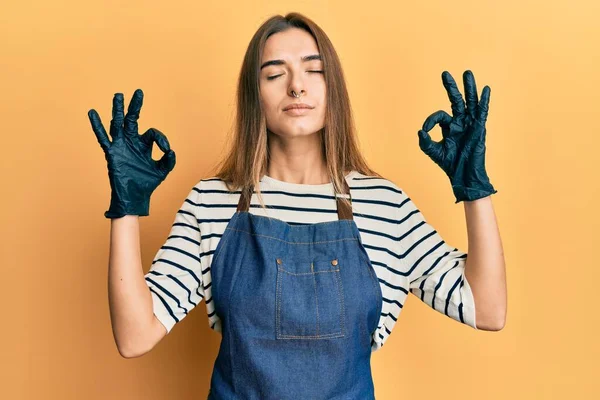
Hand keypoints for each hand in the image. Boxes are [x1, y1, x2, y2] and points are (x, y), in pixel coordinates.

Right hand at [88, 89, 175, 217]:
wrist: (134, 197)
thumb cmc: (147, 184)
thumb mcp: (162, 171)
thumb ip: (168, 161)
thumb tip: (171, 151)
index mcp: (144, 145)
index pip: (152, 133)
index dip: (160, 139)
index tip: (166, 149)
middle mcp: (131, 142)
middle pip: (132, 120)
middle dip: (136, 106)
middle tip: (139, 92)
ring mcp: (121, 146)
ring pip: (117, 124)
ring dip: (118, 110)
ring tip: (118, 95)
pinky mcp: (112, 153)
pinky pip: (103, 138)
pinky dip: (97, 125)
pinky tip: (92, 113)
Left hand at [417, 70, 497, 202]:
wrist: (463, 176)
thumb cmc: (450, 165)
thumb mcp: (433, 152)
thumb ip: (425, 142)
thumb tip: (420, 131)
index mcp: (450, 127)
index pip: (440, 116)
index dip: (431, 120)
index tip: (425, 130)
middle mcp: (461, 122)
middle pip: (457, 101)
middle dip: (451, 87)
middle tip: (444, 73)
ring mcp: (471, 124)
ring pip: (470, 102)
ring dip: (469, 88)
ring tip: (467, 73)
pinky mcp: (479, 129)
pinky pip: (482, 113)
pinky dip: (484, 101)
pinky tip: (485, 90)